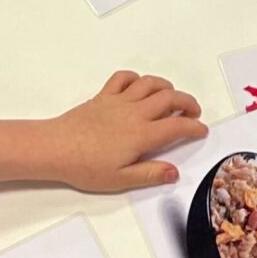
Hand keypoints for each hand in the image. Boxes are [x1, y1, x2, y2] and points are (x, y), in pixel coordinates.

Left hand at [43, 70, 206, 191]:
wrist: (55, 148)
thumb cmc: (85, 166)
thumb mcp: (120, 179)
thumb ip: (149, 174)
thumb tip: (173, 172)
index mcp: (142, 135)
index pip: (177, 126)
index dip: (194, 127)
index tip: (201, 130)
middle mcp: (135, 113)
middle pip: (170, 98)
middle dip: (188, 102)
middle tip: (193, 112)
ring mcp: (118, 101)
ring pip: (150, 83)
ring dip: (166, 86)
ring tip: (172, 96)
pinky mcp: (103, 96)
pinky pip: (123, 78)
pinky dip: (136, 78)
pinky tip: (139, 87)